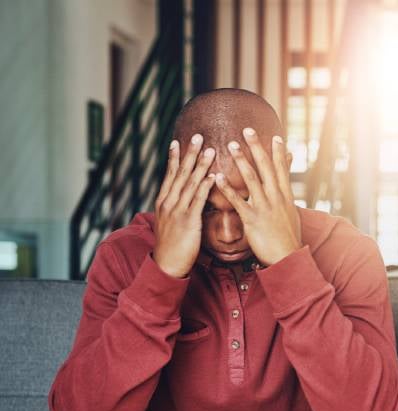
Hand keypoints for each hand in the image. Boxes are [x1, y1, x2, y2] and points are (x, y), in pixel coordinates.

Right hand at [153, 134, 215, 277]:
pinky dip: (205, 186)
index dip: (174, 158)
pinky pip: (198, 200)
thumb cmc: (172, 246)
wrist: (167, 265)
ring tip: (210, 149)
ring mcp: (177, 211)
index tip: (178, 141)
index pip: (170, 175)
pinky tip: (212, 175)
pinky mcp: (188, 221)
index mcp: (164, 202)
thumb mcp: (171, 223)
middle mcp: (168, 203)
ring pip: (189, 183)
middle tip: (198, 136)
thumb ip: (178, 209)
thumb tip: (185, 200)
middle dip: (189, 154)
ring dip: (200, 165)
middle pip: (180, 173)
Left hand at [215, 128, 300, 265]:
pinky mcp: (252, 219)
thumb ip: (287, 199)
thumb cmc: (288, 239)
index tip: (275, 137)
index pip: (282, 170)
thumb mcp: (292, 215)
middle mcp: (276, 198)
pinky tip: (217, 176)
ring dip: (241, 160)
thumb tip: (288, 191)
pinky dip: (227, 187)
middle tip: (248, 130)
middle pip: (266, 168)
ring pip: (252, 179)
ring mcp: (264, 207)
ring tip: (231, 145)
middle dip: (257, 148)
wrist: (288, 258)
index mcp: (286, 197)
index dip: (279, 153)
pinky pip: (237, 200)